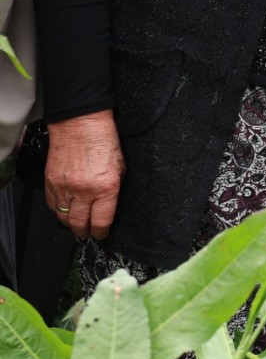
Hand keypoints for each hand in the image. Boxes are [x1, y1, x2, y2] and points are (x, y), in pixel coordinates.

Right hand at [45, 110, 124, 239]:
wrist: (80, 124)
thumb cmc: (104, 142)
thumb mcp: (121, 168)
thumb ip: (115, 190)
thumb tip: (111, 207)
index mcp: (106, 188)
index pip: (101, 222)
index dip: (101, 233)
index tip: (102, 234)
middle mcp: (83, 191)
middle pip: (79, 224)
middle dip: (85, 232)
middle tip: (89, 232)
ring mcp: (64, 187)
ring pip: (64, 217)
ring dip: (71, 223)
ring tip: (78, 223)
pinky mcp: (50, 181)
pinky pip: (52, 205)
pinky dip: (59, 210)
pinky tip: (67, 208)